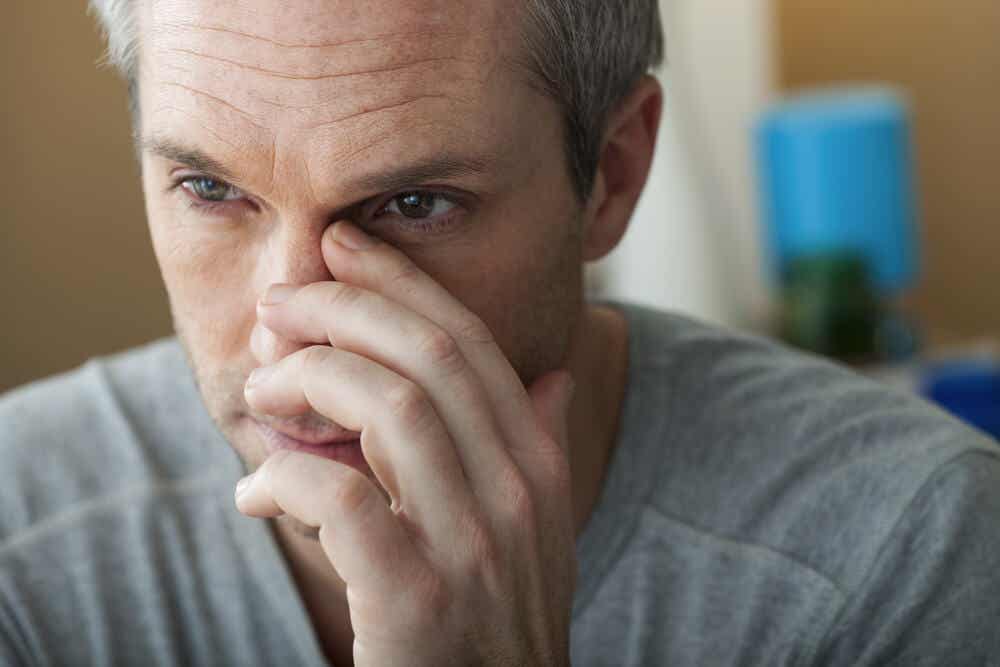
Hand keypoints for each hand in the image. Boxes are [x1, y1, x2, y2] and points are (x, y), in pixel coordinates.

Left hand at [236, 221, 576, 665]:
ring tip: (261, 392)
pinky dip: (288, 479)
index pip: (470, 343)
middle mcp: (516, 493)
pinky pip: (341, 501)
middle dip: (343, 308)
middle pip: (429, 354)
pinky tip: (261, 493)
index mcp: (538, 466)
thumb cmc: (497, 622)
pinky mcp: (416, 600)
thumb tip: (552, 379)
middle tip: (279, 303)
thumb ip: (543, 449)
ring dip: (308, 381)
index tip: (343, 245)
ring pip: (388, 407)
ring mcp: (471, 545)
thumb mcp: (541, 533)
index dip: (402, 283)